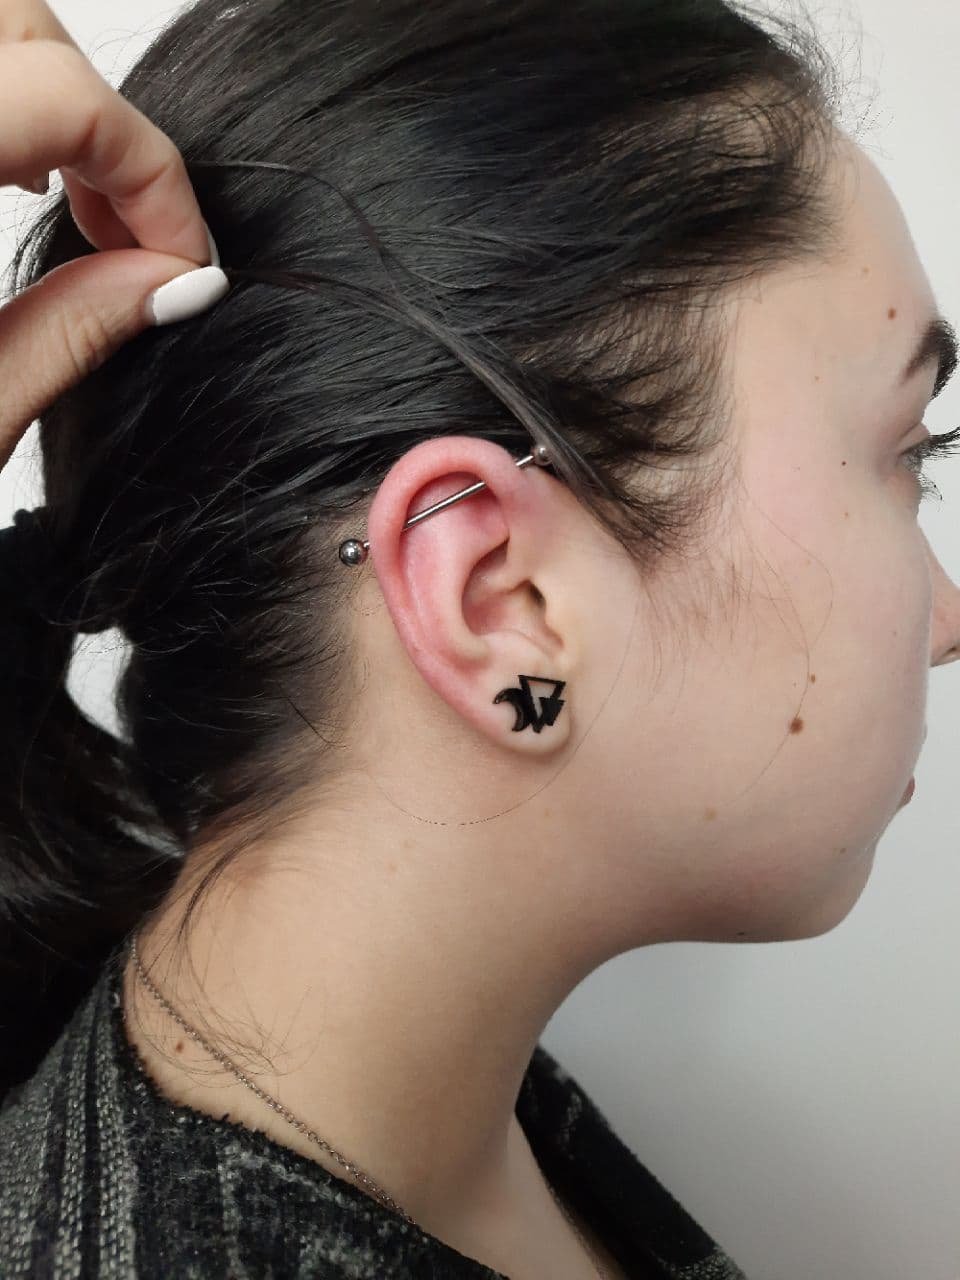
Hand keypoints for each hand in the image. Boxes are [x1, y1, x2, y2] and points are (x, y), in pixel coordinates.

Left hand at [0, 0, 225, 469]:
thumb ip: (74, 332)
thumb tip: (176, 285)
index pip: (64, 102)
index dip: (155, 180)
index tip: (187, 263)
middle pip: (22, 24)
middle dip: (105, 116)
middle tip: (135, 231)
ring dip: (57, 100)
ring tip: (83, 208)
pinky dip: (8, 105)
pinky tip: (16, 180)